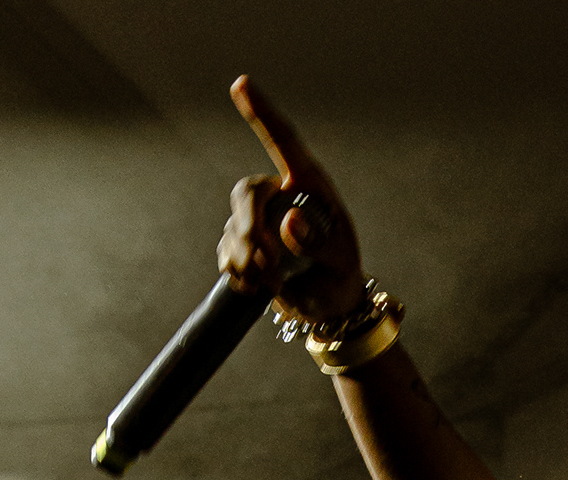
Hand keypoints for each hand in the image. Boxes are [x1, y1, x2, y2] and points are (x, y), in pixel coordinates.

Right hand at [220, 74, 366, 325]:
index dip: (261, 113)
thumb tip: (289, 222)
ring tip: (274, 281)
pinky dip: (240, 274)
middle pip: (246, 194)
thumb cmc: (341, 276)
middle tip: (266, 262)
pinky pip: (227, 253)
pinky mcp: (244, 245)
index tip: (240, 84)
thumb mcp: (340, 263)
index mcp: (308, 185)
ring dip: (247, 260)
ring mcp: (258, 220)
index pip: (283, 142)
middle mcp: (279, 195)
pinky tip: (260, 285)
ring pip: (233, 228)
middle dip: (248, 229)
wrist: (327, 307)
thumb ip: (319, 244)